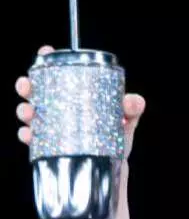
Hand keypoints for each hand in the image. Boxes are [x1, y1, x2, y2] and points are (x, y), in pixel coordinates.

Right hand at [15, 44, 145, 161]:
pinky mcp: (48, 146)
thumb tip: (133, 101)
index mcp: (74, 93)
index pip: (57, 71)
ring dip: (24, 111)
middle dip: (26, 86)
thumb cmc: (117, 137)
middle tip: (27, 87)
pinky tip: (29, 135)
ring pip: (29, 113)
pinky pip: (32, 139)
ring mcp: (51, 126)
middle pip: (35, 90)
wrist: (113, 165)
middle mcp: (59, 107)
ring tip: (29, 114)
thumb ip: (132, 108)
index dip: (47, 59)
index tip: (44, 52)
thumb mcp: (126, 119)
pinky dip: (28, 136)